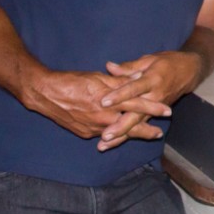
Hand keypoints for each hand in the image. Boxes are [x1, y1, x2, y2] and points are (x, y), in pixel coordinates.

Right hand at [23, 70, 149, 139]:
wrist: (45, 94)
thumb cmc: (73, 81)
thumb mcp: (98, 77)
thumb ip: (119, 80)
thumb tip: (138, 77)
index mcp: (108, 100)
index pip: (136, 104)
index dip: (153, 107)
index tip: (167, 111)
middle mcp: (103, 116)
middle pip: (130, 125)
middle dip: (146, 130)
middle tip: (159, 133)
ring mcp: (93, 128)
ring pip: (117, 133)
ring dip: (131, 134)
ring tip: (145, 135)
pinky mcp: (84, 133)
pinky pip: (103, 135)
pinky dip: (113, 135)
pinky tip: (119, 136)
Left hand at [93, 52, 203, 150]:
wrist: (190, 71)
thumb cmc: (169, 62)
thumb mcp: (150, 59)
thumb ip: (129, 67)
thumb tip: (109, 66)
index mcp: (153, 79)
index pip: (134, 88)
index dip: (120, 95)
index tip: (104, 101)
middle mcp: (155, 97)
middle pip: (137, 114)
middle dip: (121, 126)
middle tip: (105, 135)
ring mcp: (156, 108)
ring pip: (138, 124)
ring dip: (122, 135)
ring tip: (105, 145)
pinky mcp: (155, 114)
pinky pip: (141, 126)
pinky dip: (128, 135)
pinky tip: (114, 143)